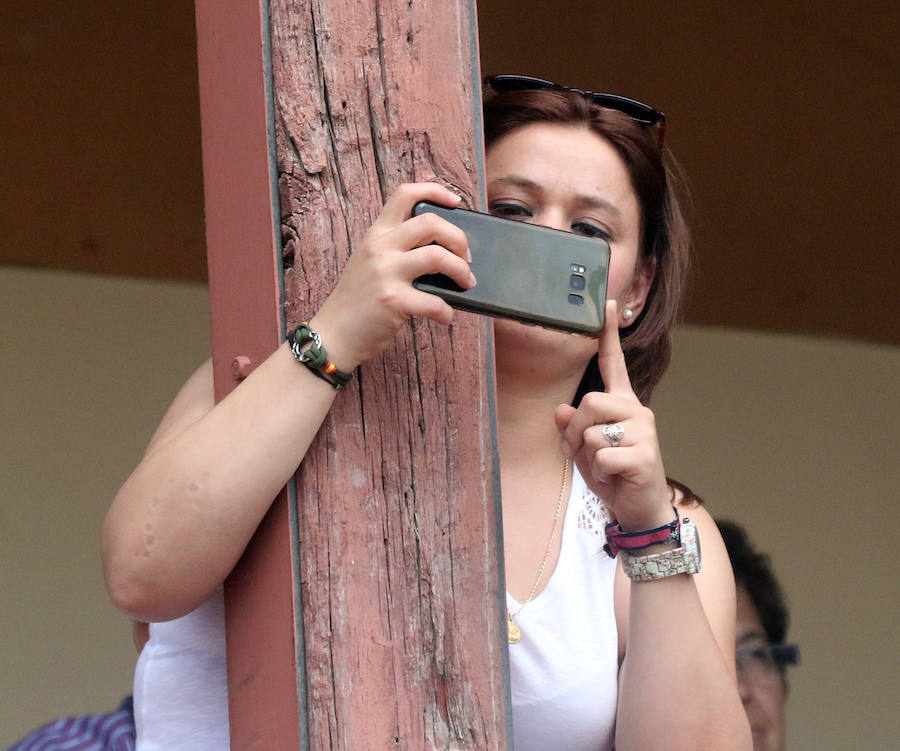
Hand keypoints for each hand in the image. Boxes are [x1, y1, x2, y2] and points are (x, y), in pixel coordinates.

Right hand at [311, 183, 475, 369]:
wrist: (333, 334)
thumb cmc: (357, 301)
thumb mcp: (370, 262)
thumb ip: (396, 249)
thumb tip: (442, 250)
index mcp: (376, 234)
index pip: (405, 194)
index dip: (434, 191)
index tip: (455, 202)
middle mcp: (380, 248)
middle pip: (430, 223)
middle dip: (459, 238)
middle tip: (466, 257)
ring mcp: (385, 273)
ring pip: (437, 257)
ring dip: (461, 270)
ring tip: (466, 283)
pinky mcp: (392, 301)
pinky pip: (434, 301)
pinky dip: (447, 311)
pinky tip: (445, 317)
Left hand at [555, 300, 671, 530]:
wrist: (639, 511)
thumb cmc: (613, 476)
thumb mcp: (584, 451)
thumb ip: (572, 429)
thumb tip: (560, 411)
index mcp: (622, 405)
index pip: (613, 363)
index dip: (608, 334)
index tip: (606, 303)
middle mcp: (637, 411)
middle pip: (588, 402)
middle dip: (576, 432)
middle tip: (586, 454)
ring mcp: (644, 431)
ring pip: (592, 431)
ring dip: (588, 456)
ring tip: (606, 468)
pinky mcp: (645, 454)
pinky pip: (602, 456)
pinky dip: (600, 473)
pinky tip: (615, 478)